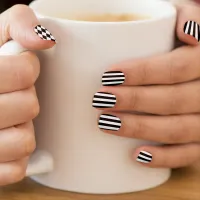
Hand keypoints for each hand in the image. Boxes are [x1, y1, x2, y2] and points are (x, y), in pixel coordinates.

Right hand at [0, 5, 55, 184]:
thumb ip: (21, 24)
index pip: (23, 71)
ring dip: (22, 130)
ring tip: (8, 121)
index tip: (21, 68)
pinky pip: (17, 168)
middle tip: (11, 95)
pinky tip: (6, 141)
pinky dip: (18, 157)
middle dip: (26, 99)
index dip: (28, 69)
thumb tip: (46, 40)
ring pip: (24, 141)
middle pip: (28, 106)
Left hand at [93, 4, 199, 167]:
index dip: (143, 72)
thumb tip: (185, 30)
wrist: (195, 73)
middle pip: (173, 100)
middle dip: (133, 101)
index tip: (109, 75)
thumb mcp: (187, 18)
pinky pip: (188, 154)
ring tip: (106, 122)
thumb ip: (188, 14)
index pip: (177, 68)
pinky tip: (136, 155)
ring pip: (177, 129)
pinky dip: (163, 158)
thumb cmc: (182, 44)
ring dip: (139, 128)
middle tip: (100, 99)